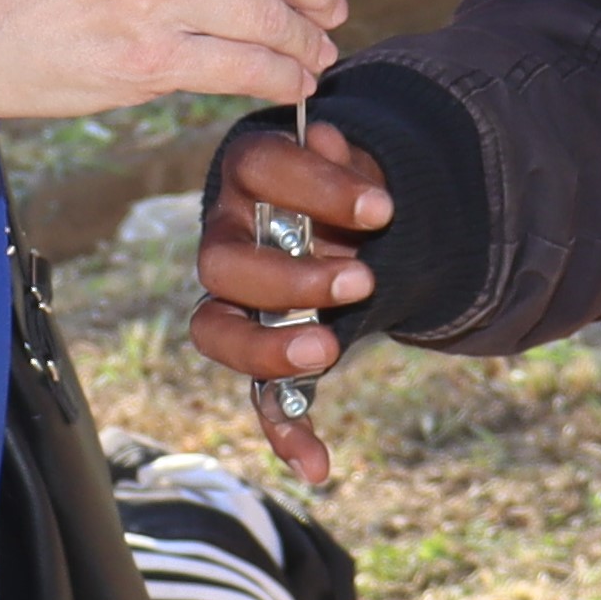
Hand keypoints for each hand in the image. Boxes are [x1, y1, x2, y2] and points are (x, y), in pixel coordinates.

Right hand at [187, 120, 390, 488]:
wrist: (355, 224)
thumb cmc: (348, 188)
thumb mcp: (357, 168)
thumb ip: (344, 162)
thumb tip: (328, 134)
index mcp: (251, 177)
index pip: (259, 169)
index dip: (315, 186)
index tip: (383, 211)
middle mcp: (227, 237)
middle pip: (221, 262)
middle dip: (290, 278)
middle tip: (362, 280)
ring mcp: (234, 300)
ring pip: (216, 329)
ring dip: (268, 347)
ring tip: (330, 350)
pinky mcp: (259, 352)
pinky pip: (256, 398)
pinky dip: (286, 433)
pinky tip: (318, 465)